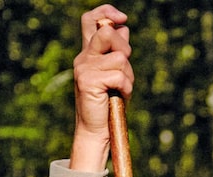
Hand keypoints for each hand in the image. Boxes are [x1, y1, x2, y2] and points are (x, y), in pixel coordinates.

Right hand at [70, 4, 132, 171]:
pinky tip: (119, 96)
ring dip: (128, 76)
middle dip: (124, 49)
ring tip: (120, 89)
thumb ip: (117, 51)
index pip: (91, 20)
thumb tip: (124, 28)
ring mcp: (84, 68)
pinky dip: (126, 88)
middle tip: (124, 69)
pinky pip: (120, 76)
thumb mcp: (116, 72)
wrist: (98, 128)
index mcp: (89, 53)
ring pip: (120, 58)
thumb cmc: (109, 101)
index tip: (122, 18)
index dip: (107, 12)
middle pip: (108, 32)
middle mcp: (84, 57)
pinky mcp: (88, 80)